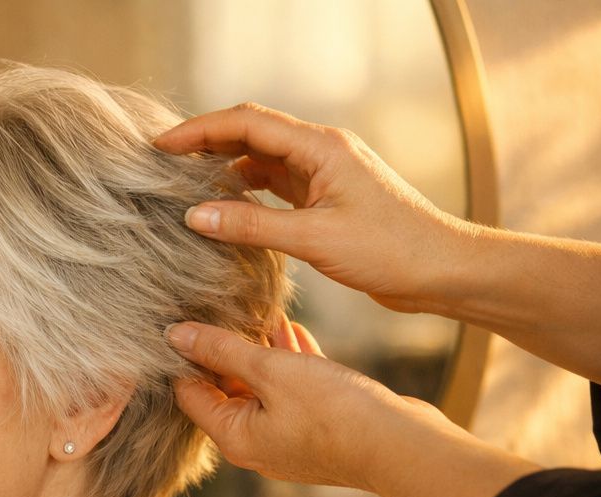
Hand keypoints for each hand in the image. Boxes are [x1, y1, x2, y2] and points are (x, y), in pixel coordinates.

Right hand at [153, 104, 468, 313]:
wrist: (440, 270)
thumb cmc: (390, 250)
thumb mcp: (314, 239)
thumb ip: (251, 225)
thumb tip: (194, 214)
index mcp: (321, 147)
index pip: (246, 123)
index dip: (198, 130)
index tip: (160, 146)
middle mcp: (321, 152)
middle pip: (250, 132)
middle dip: (204, 142)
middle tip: (162, 161)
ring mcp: (324, 174)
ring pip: (261, 158)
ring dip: (223, 166)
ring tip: (184, 184)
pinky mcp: (326, 198)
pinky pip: (275, 184)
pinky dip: (245, 190)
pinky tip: (224, 208)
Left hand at [167, 319, 430, 491]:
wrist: (403, 446)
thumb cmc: (335, 412)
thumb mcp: (272, 370)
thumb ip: (223, 350)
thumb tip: (175, 335)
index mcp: (234, 437)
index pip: (190, 393)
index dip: (186, 356)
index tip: (184, 320)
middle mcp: (255, 444)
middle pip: (225, 390)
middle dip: (226, 350)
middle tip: (224, 308)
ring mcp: (287, 440)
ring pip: (262, 388)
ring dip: (262, 352)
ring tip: (261, 311)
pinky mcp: (317, 431)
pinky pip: (293, 393)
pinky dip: (290, 364)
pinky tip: (294, 332)